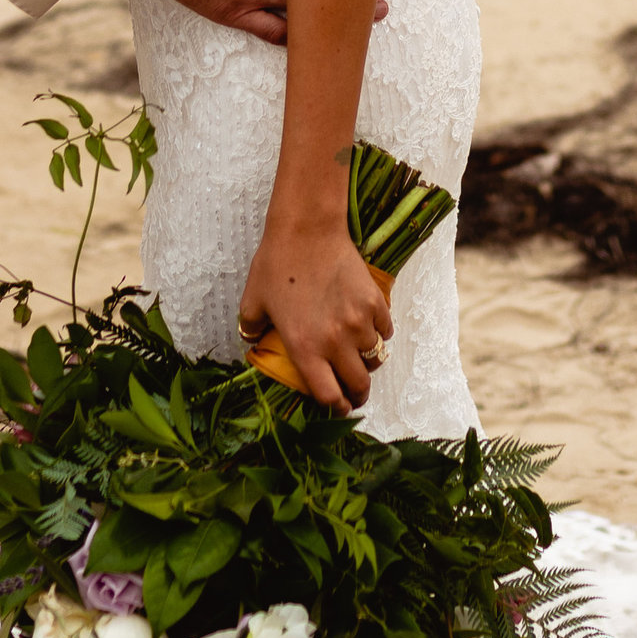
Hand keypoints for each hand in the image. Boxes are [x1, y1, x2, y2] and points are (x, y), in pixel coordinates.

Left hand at [240, 217, 392, 411]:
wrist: (307, 230)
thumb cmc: (276, 264)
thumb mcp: (252, 301)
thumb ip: (251, 327)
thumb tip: (252, 340)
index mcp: (305, 348)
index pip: (329, 395)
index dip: (336, 407)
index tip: (338, 407)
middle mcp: (335, 342)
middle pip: (359, 384)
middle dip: (358, 394)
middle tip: (355, 392)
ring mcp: (359, 322)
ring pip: (374, 358)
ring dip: (368, 361)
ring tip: (360, 356)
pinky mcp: (374, 302)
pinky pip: (385, 330)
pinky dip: (380, 333)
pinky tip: (370, 328)